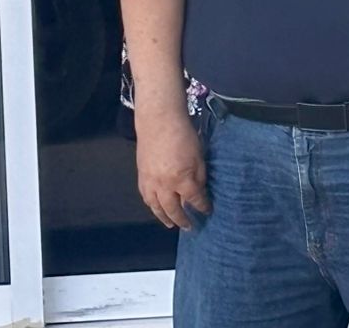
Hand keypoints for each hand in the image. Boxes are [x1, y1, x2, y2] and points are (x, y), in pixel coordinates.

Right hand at [135, 108, 210, 229]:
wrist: (159, 122)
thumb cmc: (183, 135)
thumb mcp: (199, 156)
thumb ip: (199, 176)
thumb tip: (199, 191)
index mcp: (181, 179)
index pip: (194, 199)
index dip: (202, 207)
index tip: (207, 211)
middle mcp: (164, 185)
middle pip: (173, 209)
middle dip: (182, 220)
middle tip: (189, 227)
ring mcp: (150, 182)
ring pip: (156, 207)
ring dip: (164, 218)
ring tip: (171, 224)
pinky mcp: (141, 177)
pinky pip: (146, 197)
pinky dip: (152, 206)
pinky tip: (157, 208)